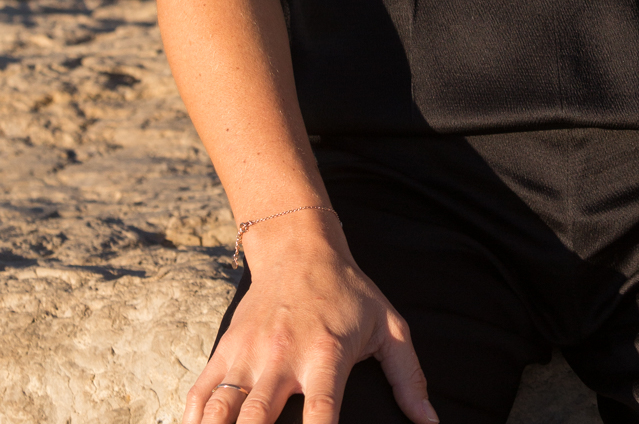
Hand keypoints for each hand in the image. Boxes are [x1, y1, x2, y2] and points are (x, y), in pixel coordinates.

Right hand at [184, 213, 437, 423]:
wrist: (299, 247)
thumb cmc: (349, 293)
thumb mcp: (388, 326)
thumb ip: (408, 377)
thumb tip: (430, 422)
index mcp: (325, 354)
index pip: (323, 413)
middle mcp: (282, 356)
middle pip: (257, 420)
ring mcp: (247, 355)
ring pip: (219, 411)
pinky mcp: (224, 351)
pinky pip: (199, 396)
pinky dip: (192, 423)